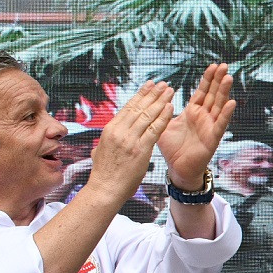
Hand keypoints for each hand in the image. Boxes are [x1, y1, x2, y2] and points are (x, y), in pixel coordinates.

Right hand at [86, 81, 176, 200]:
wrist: (105, 189)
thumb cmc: (104, 173)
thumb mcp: (101, 150)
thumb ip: (109, 139)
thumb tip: (110, 133)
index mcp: (110, 129)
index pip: (128, 108)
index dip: (140, 95)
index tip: (149, 85)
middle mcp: (119, 131)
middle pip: (139, 107)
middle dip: (153, 94)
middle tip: (163, 84)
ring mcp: (130, 139)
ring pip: (148, 115)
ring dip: (160, 101)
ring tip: (170, 90)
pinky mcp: (140, 149)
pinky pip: (155, 129)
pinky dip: (163, 117)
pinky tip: (171, 107)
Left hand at [156, 63, 235, 187]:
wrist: (177, 168)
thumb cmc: (171, 148)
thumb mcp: (163, 125)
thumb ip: (162, 111)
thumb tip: (158, 95)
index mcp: (192, 112)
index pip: (202, 91)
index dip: (207, 79)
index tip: (213, 65)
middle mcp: (204, 117)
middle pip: (213, 94)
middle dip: (218, 80)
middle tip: (224, 65)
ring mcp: (210, 126)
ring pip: (219, 106)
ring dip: (224, 92)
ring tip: (228, 78)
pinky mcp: (212, 138)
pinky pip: (220, 124)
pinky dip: (226, 114)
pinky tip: (231, 103)